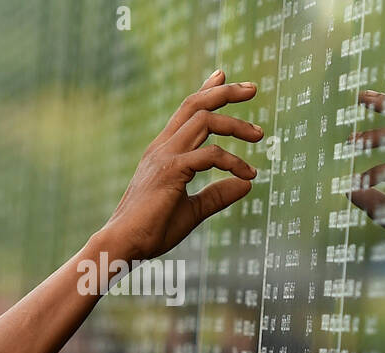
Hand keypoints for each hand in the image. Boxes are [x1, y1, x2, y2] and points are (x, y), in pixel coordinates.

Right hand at [99, 70, 261, 261]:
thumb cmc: (153, 229)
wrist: (125, 244)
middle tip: (253, 88)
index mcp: (165, 151)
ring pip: (204, 121)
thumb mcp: (193, 210)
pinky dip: (233, 162)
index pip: (187, 111)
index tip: (224, 76)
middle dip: (225, 92)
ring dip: (236, 124)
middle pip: (195, 105)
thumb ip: (218, 195)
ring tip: (260, 135)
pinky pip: (209, 156)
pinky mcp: (171, 172)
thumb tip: (247, 185)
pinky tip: (247, 175)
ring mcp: (165, 157)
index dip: (206, 91)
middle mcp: (163, 147)